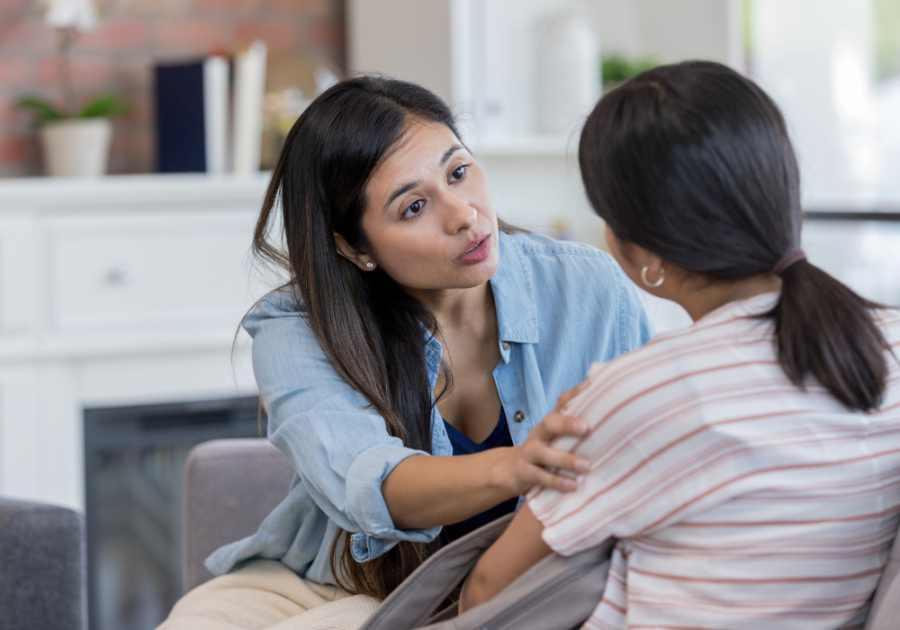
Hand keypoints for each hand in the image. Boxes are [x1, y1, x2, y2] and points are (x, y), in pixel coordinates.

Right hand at [498, 381, 590, 495]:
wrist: (511, 470)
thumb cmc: (544, 449)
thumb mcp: (555, 435)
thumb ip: (573, 420)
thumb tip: (595, 388)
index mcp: (549, 423)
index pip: (561, 403)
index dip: (574, 394)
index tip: (590, 388)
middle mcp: (538, 434)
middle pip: (549, 423)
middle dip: (567, 424)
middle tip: (586, 428)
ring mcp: (529, 453)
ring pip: (543, 453)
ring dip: (564, 459)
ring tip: (585, 466)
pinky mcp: (524, 473)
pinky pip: (539, 476)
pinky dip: (556, 481)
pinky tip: (572, 486)